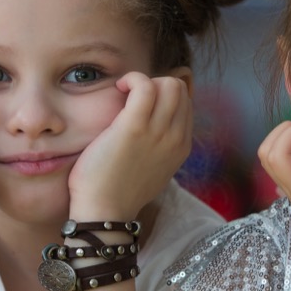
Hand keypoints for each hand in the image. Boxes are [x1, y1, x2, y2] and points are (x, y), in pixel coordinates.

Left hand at [67, 72, 192, 219]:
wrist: (105, 211)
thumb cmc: (120, 190)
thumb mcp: (154, 168)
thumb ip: (161, 147)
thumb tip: (155, 124)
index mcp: (182, 146)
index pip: (186, 102)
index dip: (163, 95)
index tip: (141, 104)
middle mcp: (176, 138)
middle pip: (179, 88)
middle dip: (156, 83)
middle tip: (132, 97)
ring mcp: (159, 132)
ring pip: (168, 84)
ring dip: (144, 80)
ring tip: (124, 92)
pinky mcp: (135, 127)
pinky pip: (144, 85)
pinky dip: (132, 79)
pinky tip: (118, 88)